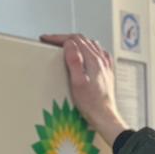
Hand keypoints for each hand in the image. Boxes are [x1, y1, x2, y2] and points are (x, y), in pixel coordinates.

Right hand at [40, 33, 127, 147]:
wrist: (104, 116)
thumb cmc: (91, 104)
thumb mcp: (77, 83)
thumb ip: (74, 61)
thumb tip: (69, 45)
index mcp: (93, 60)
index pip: (75, 40)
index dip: (58, 37)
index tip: (48, 39)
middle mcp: (101, 60)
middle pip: (82, 40)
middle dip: (65, 38)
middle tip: (52, 41)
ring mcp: (105, 65)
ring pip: (90, 44)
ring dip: (76, 41)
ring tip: (64, 44)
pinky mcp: (106, 72)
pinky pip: (98, 52)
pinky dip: (88, 48)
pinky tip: (85, 52)